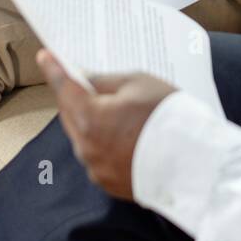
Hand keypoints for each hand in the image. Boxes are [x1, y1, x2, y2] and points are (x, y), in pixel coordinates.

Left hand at [37, 50, 175, 199]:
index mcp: (89, 118)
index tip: (45, 56)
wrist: (195, 163)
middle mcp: (86, 148)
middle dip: (72, 96)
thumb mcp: (138, 83)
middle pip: (70, 114)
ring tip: (108, 108)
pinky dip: (102, 143)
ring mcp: (97, 169)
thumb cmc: (168, 117)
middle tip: (81, 80)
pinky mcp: (110, 184)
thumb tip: (86, 81)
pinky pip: (97, 157)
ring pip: (82, 137)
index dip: (53, 68)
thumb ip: (105, 81)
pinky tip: (121, 135)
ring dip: (88, 121)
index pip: (64, 88)